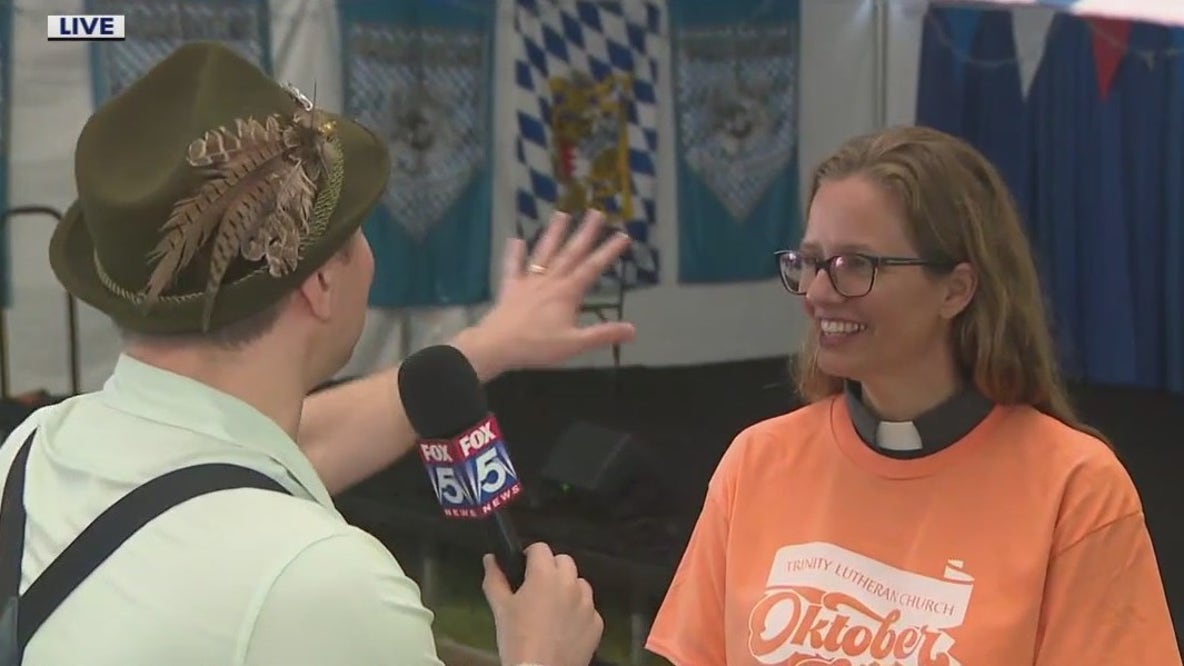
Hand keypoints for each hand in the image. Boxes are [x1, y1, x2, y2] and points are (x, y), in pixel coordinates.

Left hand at [456, 210, 636, 379]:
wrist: (496, 346)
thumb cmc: (537, 346)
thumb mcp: (574, 344)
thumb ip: (603, 335)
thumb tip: (633, 330)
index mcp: (567, 293)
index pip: (593, 268)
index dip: (609, 251)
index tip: (623, 234)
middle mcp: (550, 281)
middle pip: (571, 252)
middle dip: (585, 232)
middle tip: (596, 212)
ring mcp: (528, 282)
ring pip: (544, 252)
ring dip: (554, 233)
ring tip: (561, 213)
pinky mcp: (510, 288)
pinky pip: (513, 267)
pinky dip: (514, 253)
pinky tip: (515, 239)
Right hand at [483, 542, 603, 665]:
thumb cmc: (517, 639)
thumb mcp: (500, 608)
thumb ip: (495, 579)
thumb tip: (490, 558)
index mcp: (545, 574)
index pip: (541, 548)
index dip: (530, 556)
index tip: (523, 570)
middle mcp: (571, 583)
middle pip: (564, 561)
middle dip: (551, 569)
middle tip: (536, 589)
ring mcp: (587, 603)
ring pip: (579, 583)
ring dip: (567, 588)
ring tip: (552, 608)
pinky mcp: (597, 623)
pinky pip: (588, 609)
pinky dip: (578, 613)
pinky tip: (564, 628)